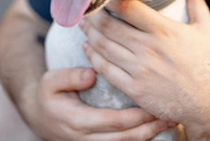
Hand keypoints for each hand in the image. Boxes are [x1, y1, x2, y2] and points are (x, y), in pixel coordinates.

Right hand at [25, 67, 175, 139]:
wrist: (39, 117)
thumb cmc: (49, 95)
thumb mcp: (51, 81)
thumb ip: (69, 77)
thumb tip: (91, 75)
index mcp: (77, 122)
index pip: (112, 122)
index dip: (135, 116)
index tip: (153, 106)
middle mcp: (85, 139)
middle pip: (124, 138)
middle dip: (149, 128)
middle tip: (170, 115)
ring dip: (149, 136)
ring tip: (170, 122)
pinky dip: (140, 140)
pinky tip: (156, 129)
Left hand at [80, 0, 209, 127]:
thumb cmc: (209, 64)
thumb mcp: (206, 28)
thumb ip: (196, 1)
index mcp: (163, 30)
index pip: (127, 8)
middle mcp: (148, 48)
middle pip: (109, 26)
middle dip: (93, 15)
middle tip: (85, 8)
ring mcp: (139, 69)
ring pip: (104, 47)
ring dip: (89, 34)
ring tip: (84, 24)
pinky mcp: (134, 89)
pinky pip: (106, 70)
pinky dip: (93, 57)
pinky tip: (88, 49)